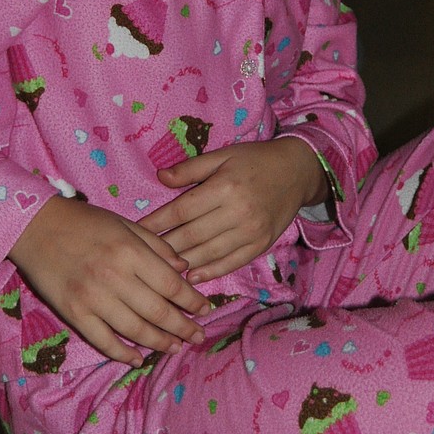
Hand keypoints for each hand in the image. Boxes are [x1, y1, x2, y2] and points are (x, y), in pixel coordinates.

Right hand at [8, 197, 209, 364]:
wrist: (35, 227)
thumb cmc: (84, 222)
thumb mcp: (125, 223)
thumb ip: (156, 246)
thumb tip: (184, 269)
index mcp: (131, 252)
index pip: (171, 284)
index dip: (192, 301)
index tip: (206, 310)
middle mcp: (115, 277)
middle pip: (158, 312)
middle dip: (183, 327)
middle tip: (198, 336)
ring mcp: (93, 299)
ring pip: (135, 330)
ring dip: (159, 343)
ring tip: (176, 347)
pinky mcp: (74, 314)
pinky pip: (103, 340)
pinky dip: (122, 353)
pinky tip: (137, 358)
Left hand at [137, 137, 326, 283]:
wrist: (297, 172)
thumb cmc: (255, 160)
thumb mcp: (222, 155)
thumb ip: (191, 168)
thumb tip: (160, 177)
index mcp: (224, 187)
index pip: (182, 210)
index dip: (157, 222)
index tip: (136, 231)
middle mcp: (237, 212)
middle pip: (192, 236)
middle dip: (164, 247)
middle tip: (141, 256)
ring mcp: (251, 232)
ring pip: (209, 253)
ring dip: (183, 263)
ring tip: (160, 270)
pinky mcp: (261, 245)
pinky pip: (231, 263)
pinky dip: (210, 272)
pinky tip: (191, 277)